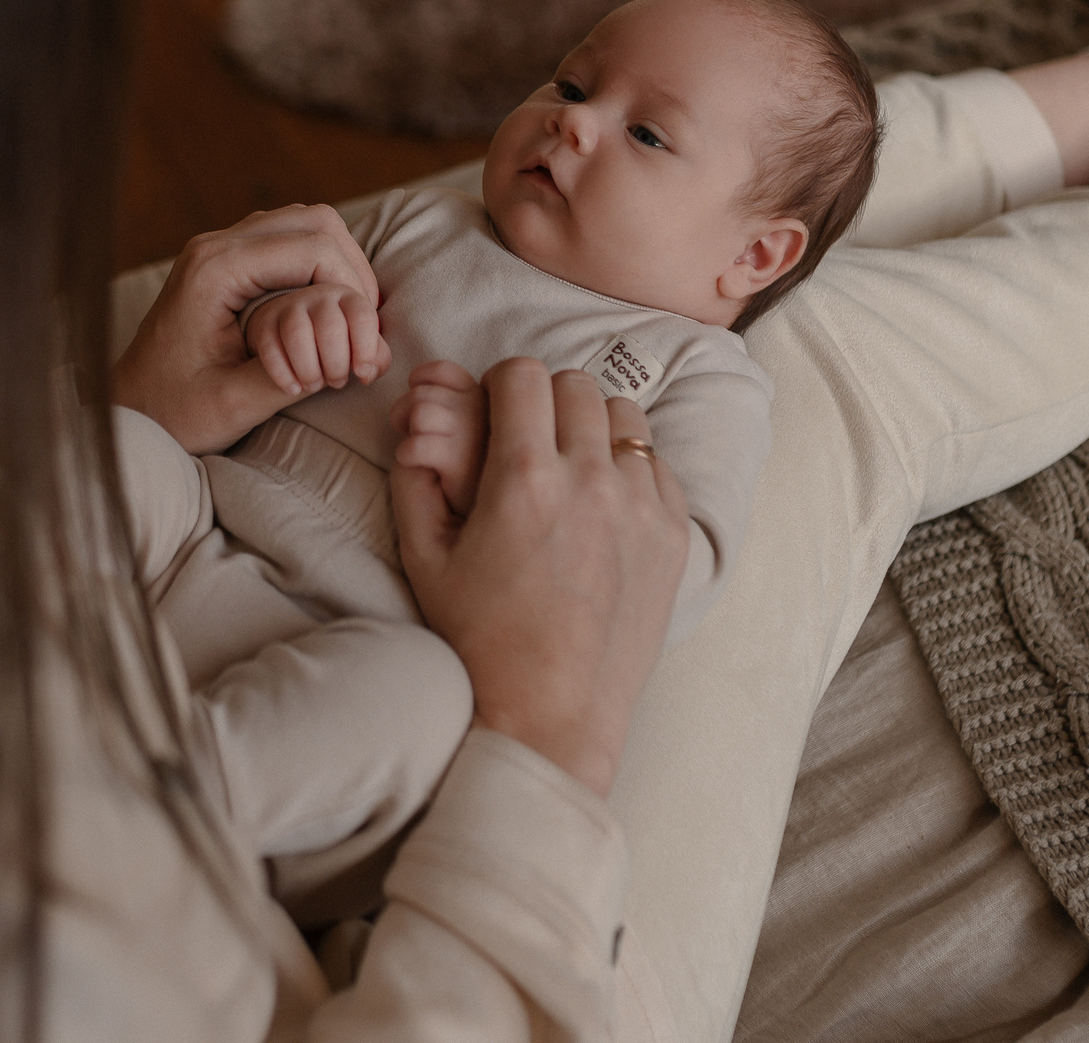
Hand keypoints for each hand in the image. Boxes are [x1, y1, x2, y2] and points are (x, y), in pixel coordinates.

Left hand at [112, 205, 381, 453]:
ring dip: (339, 262)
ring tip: (352, 313)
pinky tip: (327, 306)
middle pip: (316, 220)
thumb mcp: (233, 405)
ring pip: (305, 222)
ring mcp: (218, 247)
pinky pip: (288, 239)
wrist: (127, 408)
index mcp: (216, 271)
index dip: (353, 285)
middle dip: (353, 267)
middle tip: (364, 319)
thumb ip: (292, 376)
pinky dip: (319, 265)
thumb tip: (350, 353)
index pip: (314, 246)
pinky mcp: (224, 260)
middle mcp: (215, 246)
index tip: (363, 332)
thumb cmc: (172, 413)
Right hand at [242, 282, 391, 398]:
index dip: (366, 349)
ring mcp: (289, 306)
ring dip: (308, 369)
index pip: (363, 316)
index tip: (362, 373)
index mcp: (348, 297)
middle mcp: (319, 295)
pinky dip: (282, 374)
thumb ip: (376, 357)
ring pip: (297, 335)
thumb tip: (367, 373)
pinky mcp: (265, 323)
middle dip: (336, 364)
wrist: (294, 334)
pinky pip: (270, 348)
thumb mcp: (360, 345)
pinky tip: (293, 389)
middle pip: (329, 327)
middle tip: (337, 382)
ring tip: (314, 385)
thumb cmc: (338, 342)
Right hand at [388, 359, 688, 799]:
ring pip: (624, 415)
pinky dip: (629, 467)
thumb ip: (415, 478)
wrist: (552, 714)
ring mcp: (640, 506)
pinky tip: (602, 503)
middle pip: (576, 384)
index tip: (496, 411)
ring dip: (592, 426)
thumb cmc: (480, 641)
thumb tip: (418, 422)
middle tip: (529, 439)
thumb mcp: (424, 560)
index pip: (522, 375)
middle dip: (545, 400)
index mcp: (523, 481)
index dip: (501, 385)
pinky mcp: (673, 534)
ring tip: (570, 466)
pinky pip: (656, 462)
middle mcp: (590, 482)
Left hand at [391, 360, 488, 514]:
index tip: (416, 408)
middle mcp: (487, 411)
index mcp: (487, 398)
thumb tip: (416, 379)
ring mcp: (478, 436)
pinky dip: (407, 454)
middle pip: (423, 392)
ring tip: (412, 450)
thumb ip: (450, 396)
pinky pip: (419, 445)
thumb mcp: (465, 422)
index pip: (442, 371)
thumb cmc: (470, 469)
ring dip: (406, 432)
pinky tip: (414, 465)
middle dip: (404, 410)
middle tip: (409, 433)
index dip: (419, 383)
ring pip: (420, 412)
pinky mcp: (464, 465)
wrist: (489, 517)